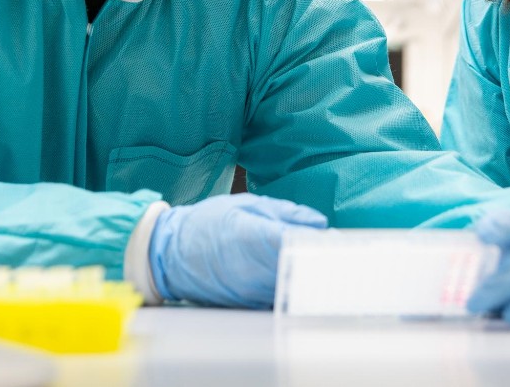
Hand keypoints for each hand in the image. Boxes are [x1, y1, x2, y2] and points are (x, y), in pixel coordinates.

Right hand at [148, 193, 327, 308]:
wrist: (168, 255)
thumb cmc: (206, 224)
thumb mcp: (245, 205)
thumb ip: (285, 213)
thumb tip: (318, 222)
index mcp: (251, 235)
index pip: (296, 242)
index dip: (321, 243)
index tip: (339, 241)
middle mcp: (252, 267)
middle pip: (300, 269)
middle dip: (321, 262)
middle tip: (341, 254)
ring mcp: (250, 289)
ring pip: (293, 287)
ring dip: (311, 277)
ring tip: (325, 264)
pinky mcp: (248, 303)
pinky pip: (280, 297)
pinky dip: (294, 289)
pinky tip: (302, 279)